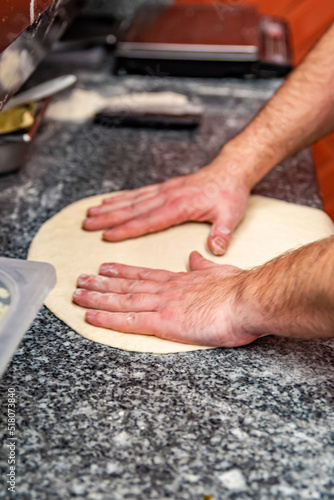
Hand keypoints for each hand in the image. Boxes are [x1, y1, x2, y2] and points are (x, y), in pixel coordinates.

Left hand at [73, 251, 260, 347]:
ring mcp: (162, 305)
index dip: (123, 272)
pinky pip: (128, 320)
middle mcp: (165, 290)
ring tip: (78, 293)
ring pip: (122, 300)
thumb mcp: (220, 271)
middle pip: (127, 286)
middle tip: (82, 279)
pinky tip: (91, 315)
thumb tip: (194, 257)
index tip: (106, 267)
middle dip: (102, 283)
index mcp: (180, 280)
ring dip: (98, 297)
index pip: (144, 275)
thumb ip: (204, 266)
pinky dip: (107, 318)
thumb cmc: (239, 289)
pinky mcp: (164, 322)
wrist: (246, 299)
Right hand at [83, 162, 249, 255]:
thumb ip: (221, 232)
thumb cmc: (230, 194)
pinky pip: (138, 193)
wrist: (231, 171)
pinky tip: (109, 202)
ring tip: (90, 214)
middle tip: (87, 225)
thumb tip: (216, 250)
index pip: (148, 220)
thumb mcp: (231, 214)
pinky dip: (121, 198)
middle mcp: (167, 196)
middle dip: (108, 218)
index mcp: (180, 206)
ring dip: (110, 207)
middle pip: (133, 209)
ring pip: (132, 200)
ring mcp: (164, 191)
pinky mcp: (165, 188)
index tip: (108, 236)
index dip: (127, 229)